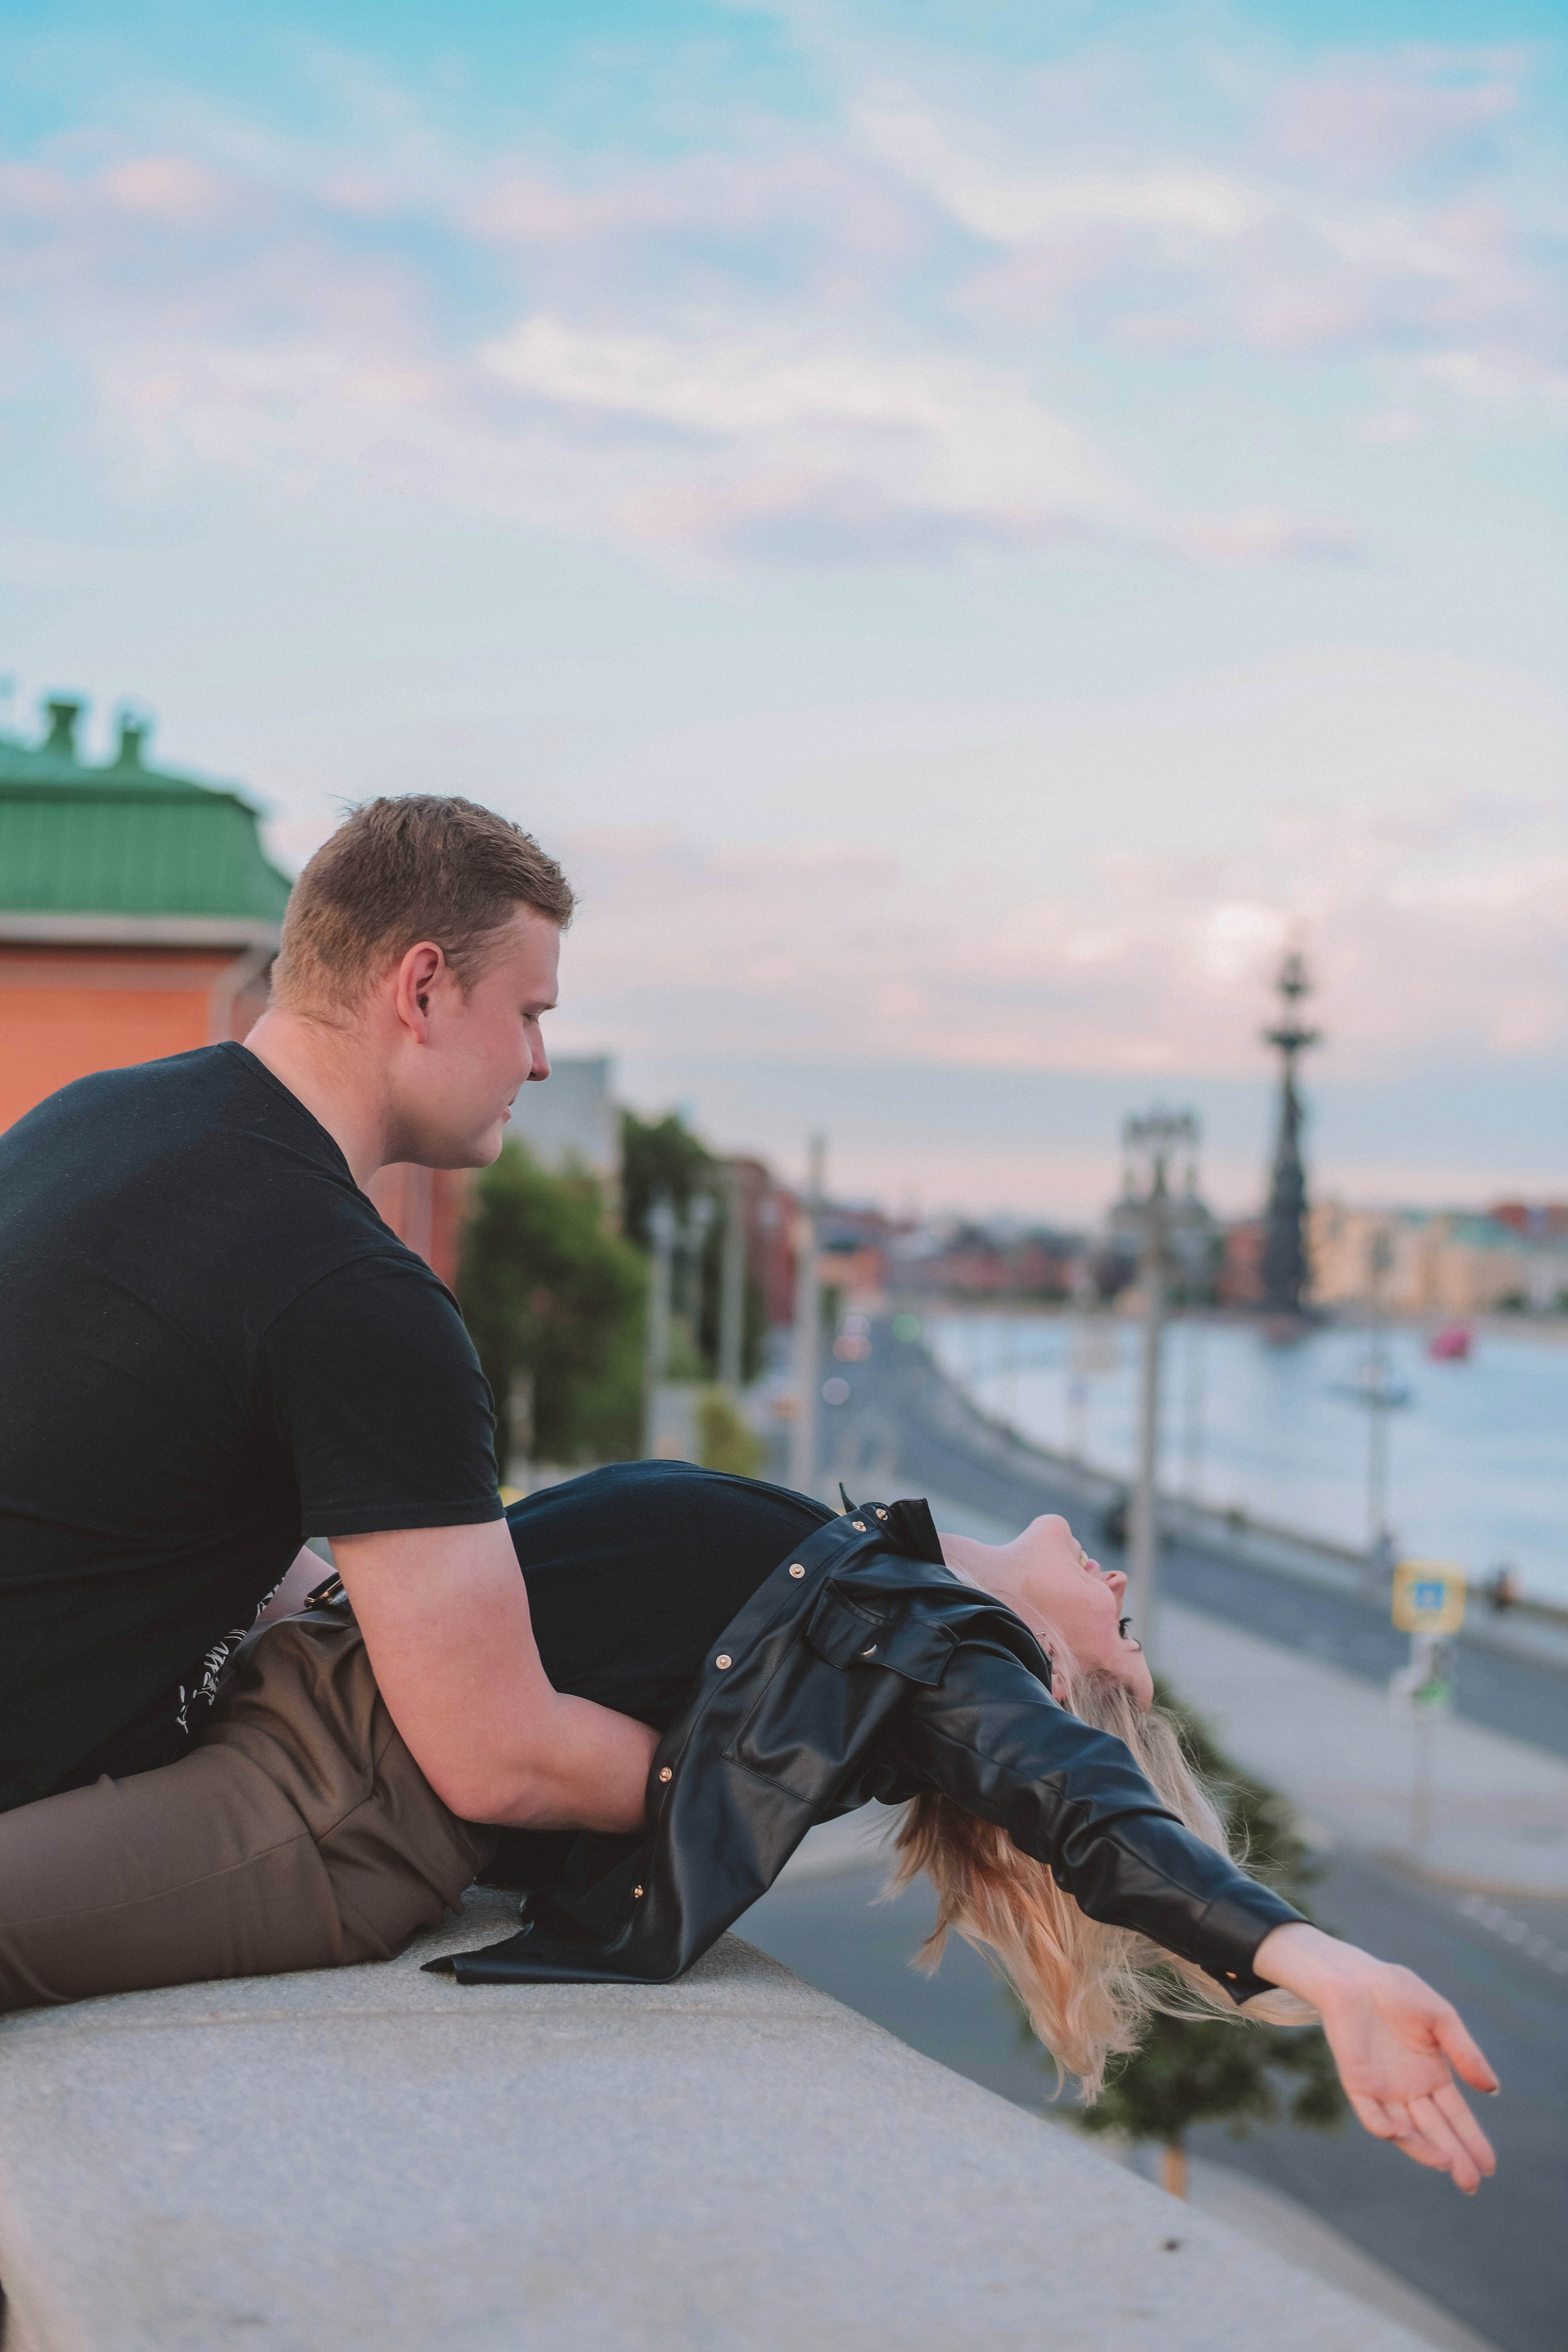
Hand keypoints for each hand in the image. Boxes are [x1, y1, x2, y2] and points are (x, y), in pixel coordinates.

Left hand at [1253, 1923, 1497, 2192]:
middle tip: (1471, 2183)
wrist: (1355, 1976)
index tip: (1489, 2166)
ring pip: (1405, 2130)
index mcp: (1432, 2076)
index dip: (1472, 2140)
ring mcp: (1383, 2090)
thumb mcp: (1442, 2019)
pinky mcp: (1357, 2083)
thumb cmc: (1399, 1992)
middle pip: (1436, 2132)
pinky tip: (1399, 2134)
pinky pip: (1371, 2114)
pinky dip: (1383, 2127)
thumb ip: (1465, 2053)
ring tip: (1446, 2163)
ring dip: (1424, 2149)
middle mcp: (1410, 2090)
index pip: (1456, 2117)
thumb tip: (1493, 2090)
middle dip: (1455, 2157)